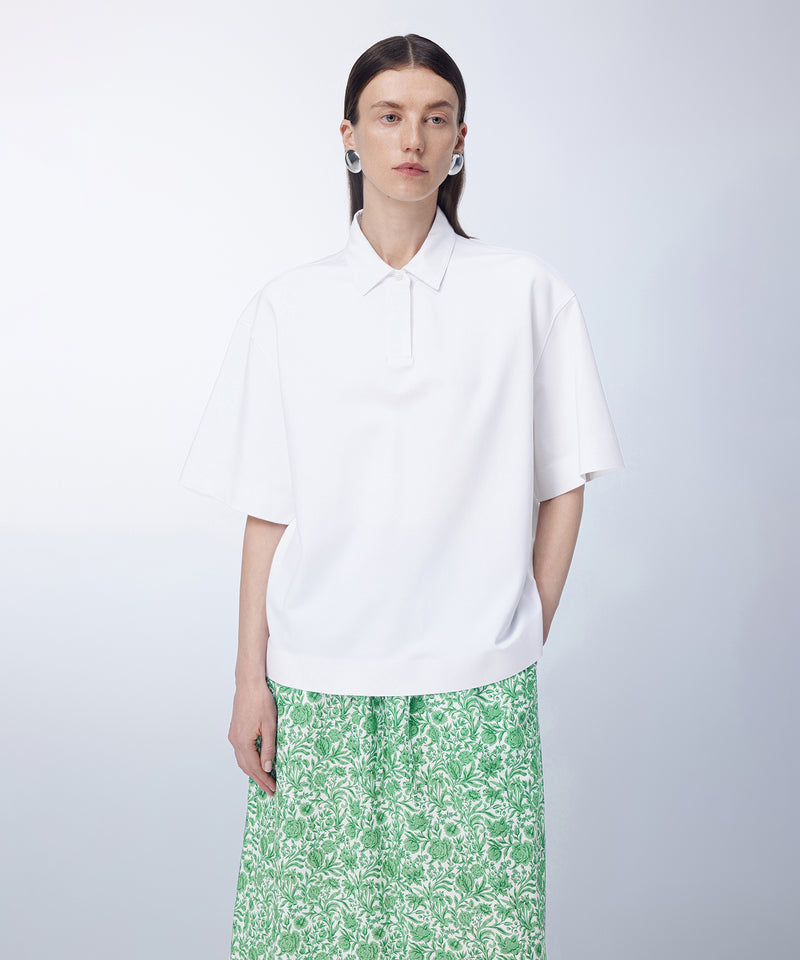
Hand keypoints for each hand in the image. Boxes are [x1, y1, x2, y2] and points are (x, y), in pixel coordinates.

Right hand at [228, 678, 277, 794]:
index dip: (264, 780)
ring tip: (264, 780)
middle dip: (258, 779)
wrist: (249, 683)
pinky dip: (249, 761)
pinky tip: (256, 762)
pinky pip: (241, 752)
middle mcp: (235, 740)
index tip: (273, 789)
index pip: (254, 768)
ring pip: (242, 760)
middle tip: (270, 790)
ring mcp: (233, 735)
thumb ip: (268, 748)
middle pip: (246, 767)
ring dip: (252, 771)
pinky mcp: (235, 730)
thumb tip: (268, 767)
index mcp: (243, 741)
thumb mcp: (270, 726)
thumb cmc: (261, 701)